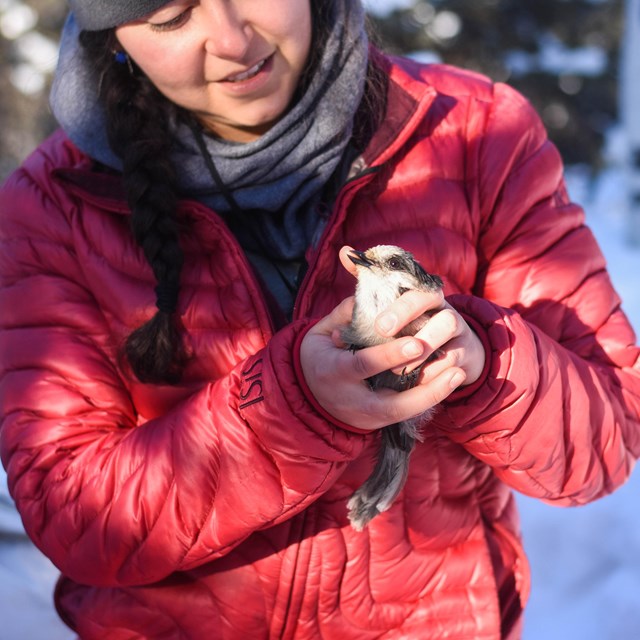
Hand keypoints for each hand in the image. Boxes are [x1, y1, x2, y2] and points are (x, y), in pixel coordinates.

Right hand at [299, 298, 466, 430]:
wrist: (307, 397)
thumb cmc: (316, 357)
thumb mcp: (318, 334)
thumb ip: (343, 315)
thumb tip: (368, 297)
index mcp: (333, 371)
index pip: (363, 365)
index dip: (389, 356)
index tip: (415, 344)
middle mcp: (351, 399)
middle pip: (390, 400)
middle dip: (422, 387)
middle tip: (452, 365)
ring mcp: (366, 415)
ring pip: (404, 412)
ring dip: (434, 394)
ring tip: (459, 373)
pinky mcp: (378, 421)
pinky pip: (406, 413)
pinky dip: (429, 398)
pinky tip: (450, 381)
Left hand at [338, 245, 485, 387]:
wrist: (446, 350)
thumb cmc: (408, 323)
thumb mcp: (386, 304)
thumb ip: (368, 280)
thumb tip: (345, 252)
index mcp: (425, 296)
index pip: (419, 293)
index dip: (401, 309)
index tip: (379, 326)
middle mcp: (445, 311)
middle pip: (442, 314)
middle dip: (417, 330)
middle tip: (388, 344)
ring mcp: (458, 334)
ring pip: (449, 336)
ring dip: (424, 352)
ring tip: (397, 369)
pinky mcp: (463, 356)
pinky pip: (453, 363)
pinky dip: (434, 373)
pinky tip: (413, 381)